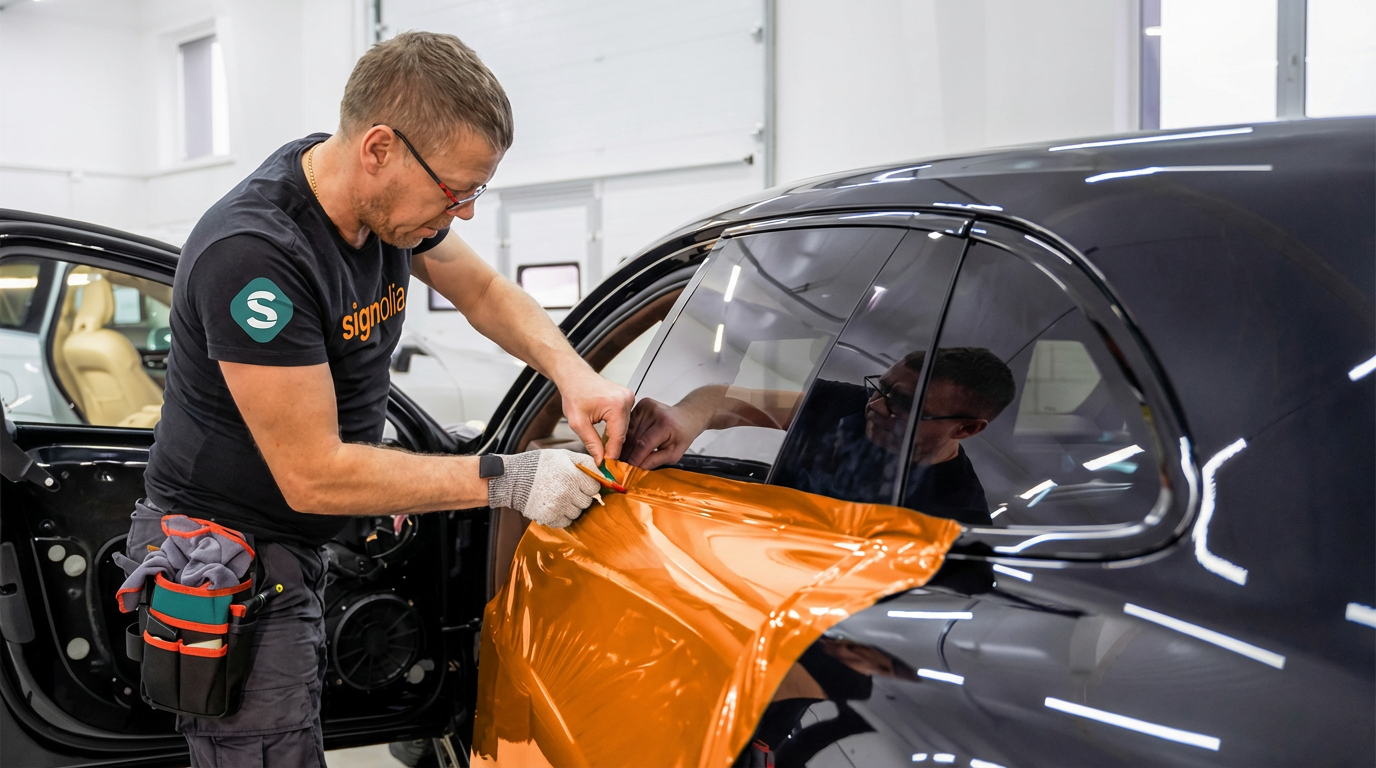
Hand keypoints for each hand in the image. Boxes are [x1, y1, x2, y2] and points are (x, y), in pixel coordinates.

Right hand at [486, 449, 601, 527]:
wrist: (513, 479)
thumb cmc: (539, 465)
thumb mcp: (563, 455)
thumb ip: (585, 462)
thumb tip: (604, 470)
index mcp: (572, 474)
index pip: (595, 487)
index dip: (589, 485)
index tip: (580, 482)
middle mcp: (567, 491)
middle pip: (587, 501)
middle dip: (580, 496)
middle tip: (567, 489)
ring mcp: (558, 506)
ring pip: (577, 513)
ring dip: (572, 507)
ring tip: (559, 496)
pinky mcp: (550, 517)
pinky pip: (566, 522)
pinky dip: (562, 516)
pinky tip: (554, 505)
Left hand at [556, 367, 633, 464]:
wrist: (573, 376)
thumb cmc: (574, 392)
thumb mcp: (578, 423)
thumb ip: (591, 443)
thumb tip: (601, 460)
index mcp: (616, 405)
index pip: (618, 438)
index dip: (612, 456)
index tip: (607, 468)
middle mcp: (627, 399)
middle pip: (623, 434)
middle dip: (613, 448)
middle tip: (604, 462)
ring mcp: (629, 398)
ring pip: (625, 428)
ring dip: (614, 438)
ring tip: (604, 449)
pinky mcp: (627, 398)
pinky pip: (624, 420)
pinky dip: (616, 429)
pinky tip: (607, 436)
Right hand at [624, 397, 709, 469]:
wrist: (685, 419)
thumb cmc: (681, 436)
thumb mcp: (674, 454)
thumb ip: (655, 461)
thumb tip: (637, 466)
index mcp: (665, 424)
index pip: (644, 443)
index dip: (634, 457)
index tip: (628, 468)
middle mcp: (654, 411)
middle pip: (633, 437)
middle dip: (628, 453)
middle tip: (625, 465)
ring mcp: (646, 406)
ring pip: (628, 431)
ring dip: (626, 445)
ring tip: (627, 455)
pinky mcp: (640, 405)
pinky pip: (628, 425)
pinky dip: (627, 436)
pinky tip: (631, 443)